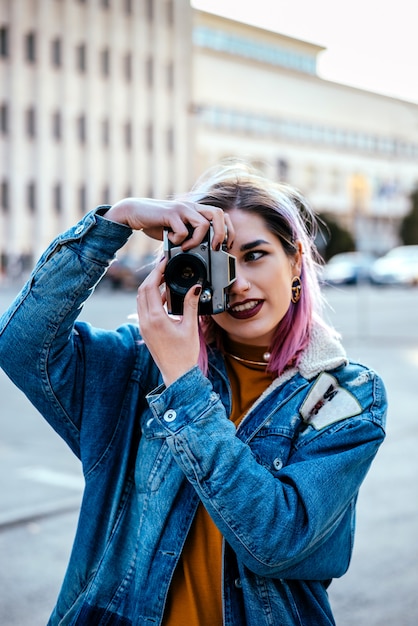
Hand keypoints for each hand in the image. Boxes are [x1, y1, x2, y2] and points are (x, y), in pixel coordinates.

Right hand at [105, 197, 233, 251]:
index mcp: (196, 210)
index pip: (221, 216)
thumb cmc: (156, 223)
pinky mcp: (170, 213)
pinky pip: (183, 230)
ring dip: (198, 240)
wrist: (133, 213)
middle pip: (218, 214)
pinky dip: (179, 240)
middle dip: (222, 234)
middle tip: (215, 248)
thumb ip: (188, 236)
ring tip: (186, 247)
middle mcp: (192, 207)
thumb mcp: (176, 230)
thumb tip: (201, 254)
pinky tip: (171, 241)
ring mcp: (182, 209)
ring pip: (204, 223)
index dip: (228, 230)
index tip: (225, 246)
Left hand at [136, 258, 201, 386]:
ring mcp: (143, 326)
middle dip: (152, 276)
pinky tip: (165, 296)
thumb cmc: (184, 354)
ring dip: (151, 286)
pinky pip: (144, 308)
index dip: (157, 271)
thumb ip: (191, 304)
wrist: (177, 374)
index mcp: (155, 318)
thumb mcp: (190, 326)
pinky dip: (151, 298)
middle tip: (165, 267)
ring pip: (141, 298)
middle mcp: (145, 321)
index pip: (151, 287)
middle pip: (142, 290)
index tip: (165, 262)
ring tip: (166, 279)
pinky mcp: (145, 330)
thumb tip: (195, 287)